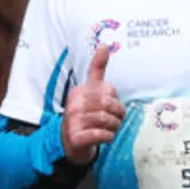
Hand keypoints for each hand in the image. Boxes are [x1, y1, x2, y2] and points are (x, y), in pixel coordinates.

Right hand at [62, 47, 124, 163]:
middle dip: (118, 115)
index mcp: (79, 91)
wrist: (70, 143)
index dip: (116, 100)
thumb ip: (97, 69)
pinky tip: (106, 137)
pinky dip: (108, 137)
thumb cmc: (85, 114)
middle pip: (108, 105)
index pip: (109, 91)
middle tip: (117, 120)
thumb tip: (104, 45)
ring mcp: (73, 121)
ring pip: (106, 120)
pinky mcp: (76, 137)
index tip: (113, 107)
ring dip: (114, 127)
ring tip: (112, 129)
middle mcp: (74, 104)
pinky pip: (100, 135)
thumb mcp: (90, 90)